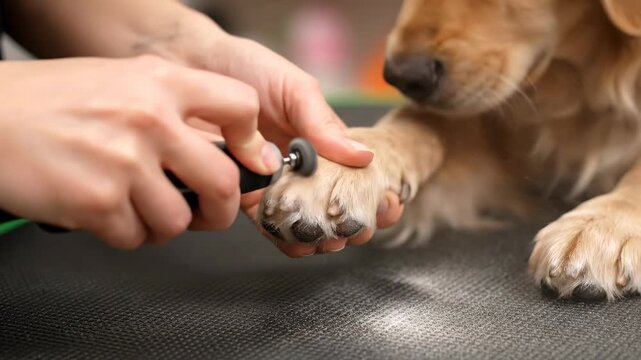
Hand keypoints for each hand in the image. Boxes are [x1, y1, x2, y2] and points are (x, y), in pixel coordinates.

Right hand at [0, 55, 281, 248]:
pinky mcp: (98, 202)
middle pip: (222, 182)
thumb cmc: (48, 100)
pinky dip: (124, 232)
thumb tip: (222, 146)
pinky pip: (135, 236)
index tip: (247, 160)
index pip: (241, 106)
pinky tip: (104, 210)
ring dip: (162, 224)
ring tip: (136, 206)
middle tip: (208, 212)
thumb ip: (172, 107)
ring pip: (178, 220)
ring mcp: (125, 163)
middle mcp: (150, 120)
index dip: (250, 140)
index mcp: (160, 83)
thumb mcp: (120, 80)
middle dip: (219, 209)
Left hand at [175, 23, 405, 255]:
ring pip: (304, 223)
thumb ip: (323, 123)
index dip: (378, 195)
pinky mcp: (241, 195)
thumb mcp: (294, 88)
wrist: (190, 67)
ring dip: (318, 238)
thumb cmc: (247, 68)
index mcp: (324, 144)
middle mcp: (303, 169)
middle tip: (353, 230)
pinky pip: (266, 224)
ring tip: (325, 239)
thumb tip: (364, 156)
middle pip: (336, 208)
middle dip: (351, 225)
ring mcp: (274, 185)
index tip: (387, 206)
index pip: (359, 176)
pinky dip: (281, 235)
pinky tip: (292, 237)